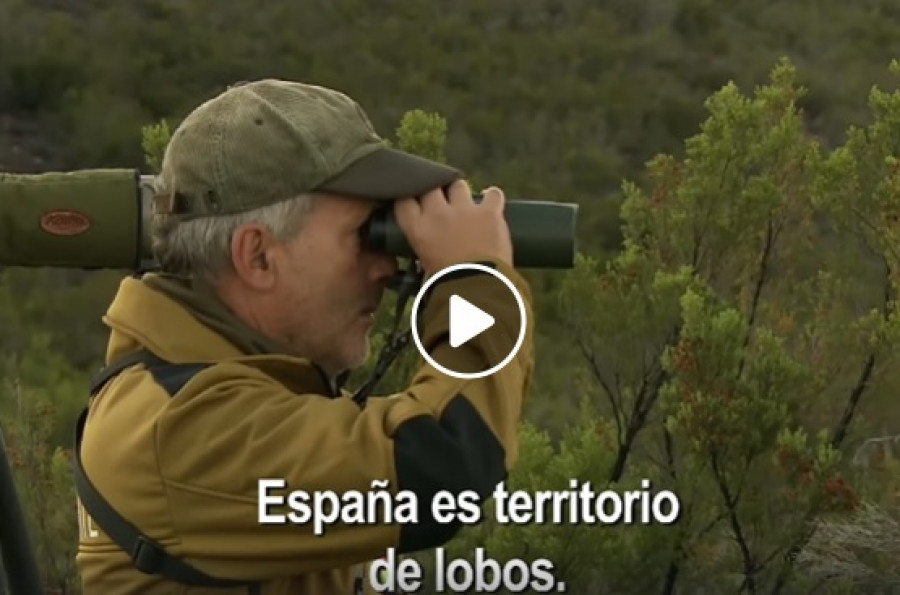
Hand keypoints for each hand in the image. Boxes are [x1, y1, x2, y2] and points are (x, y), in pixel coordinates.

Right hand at [394, 179, 512, 276]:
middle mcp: (437, 213)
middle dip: (434, 191)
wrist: (478, 290)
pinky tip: (491, 201)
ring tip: (464, 202)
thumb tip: (425, 260)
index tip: (413, 201)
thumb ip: (424, 257)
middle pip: (430, 186)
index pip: (403, 200)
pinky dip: (492, 196)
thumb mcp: (424, 270)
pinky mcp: (489, 212)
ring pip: (457, 185)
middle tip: (440, 203)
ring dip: (460, 192)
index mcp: (417, 228)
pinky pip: (492, 194)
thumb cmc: (447, 286)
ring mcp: (464, 210)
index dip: (408, 197)